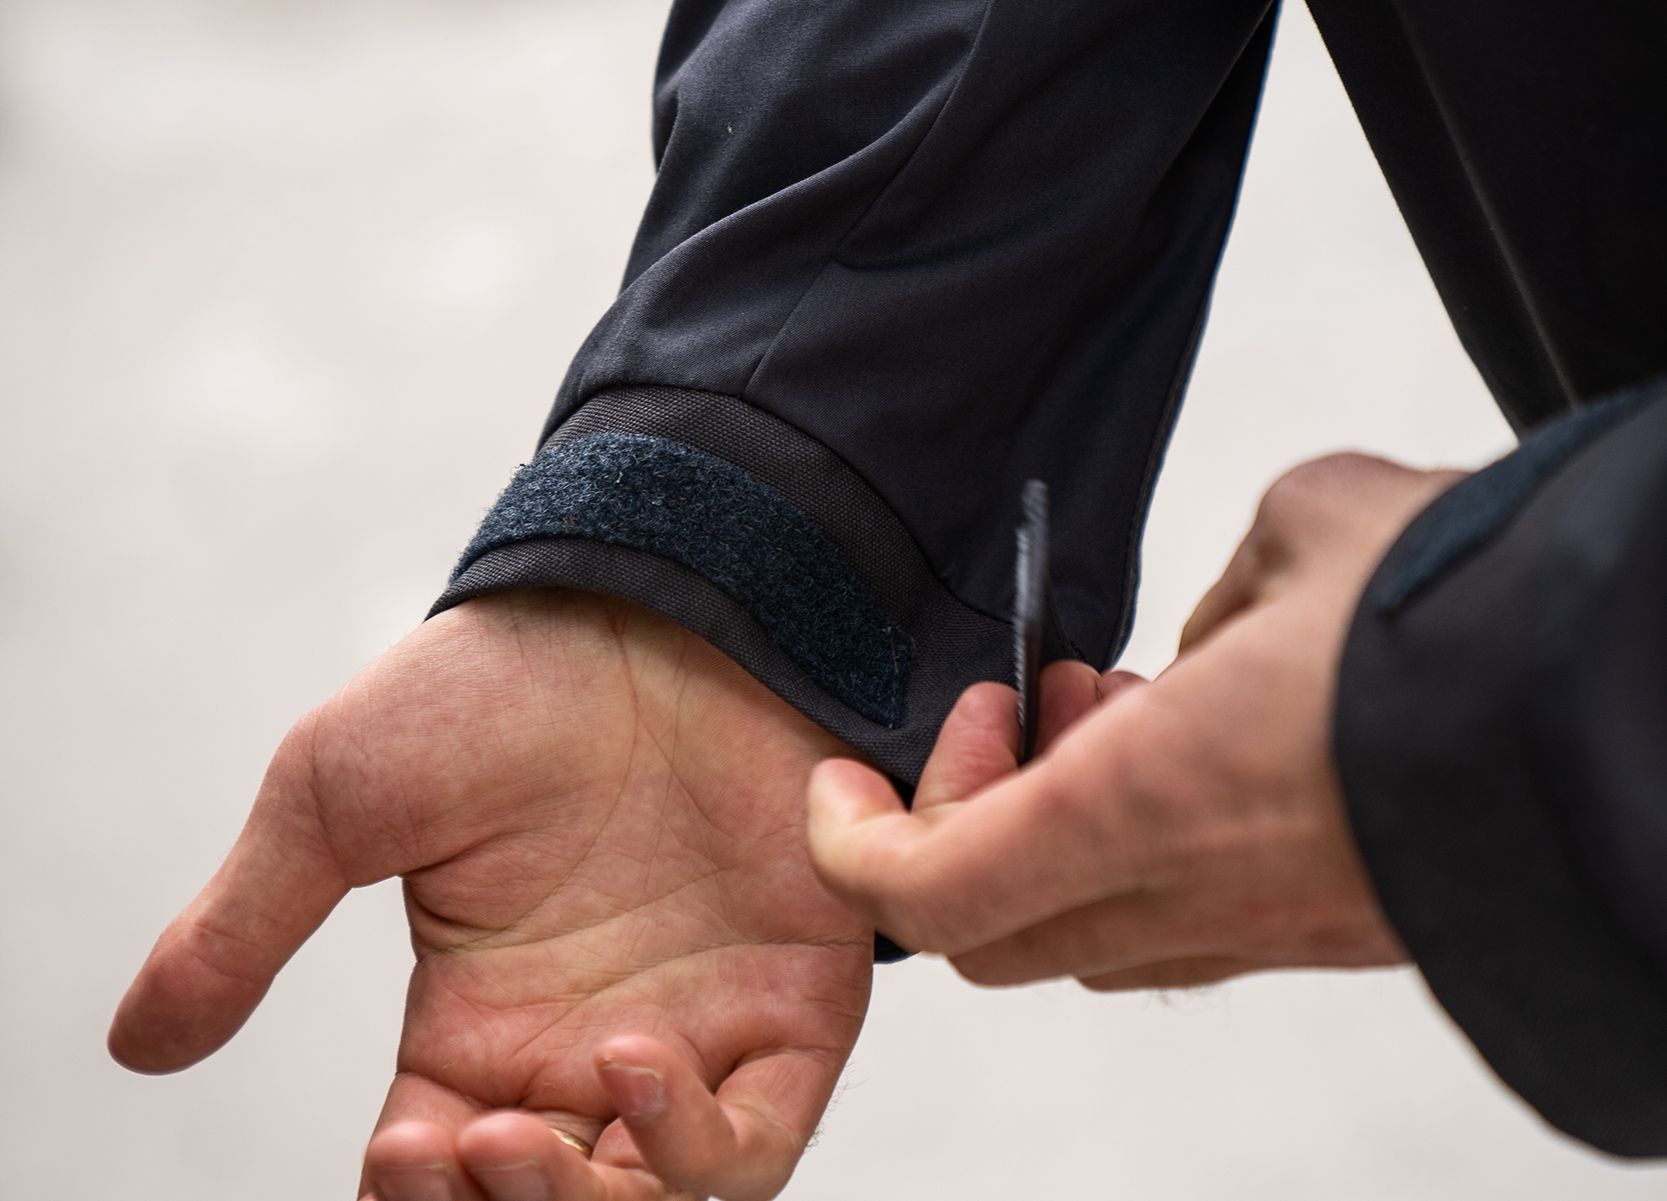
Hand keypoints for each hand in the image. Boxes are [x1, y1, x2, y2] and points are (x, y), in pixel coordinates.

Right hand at [110, 590, 871, 1200]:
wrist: (647, 602)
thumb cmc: (495, 685)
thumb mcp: (340, 798)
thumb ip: (246, 926)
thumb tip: (133, 1046)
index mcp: (479, 1023)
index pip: (436, 1173)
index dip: (414, 1198)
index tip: (398, 1152)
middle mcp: (585, 1046)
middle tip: (460, 1149)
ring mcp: (693, 1028)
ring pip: (653, 1199)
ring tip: (522, 1129)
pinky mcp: (791, 998)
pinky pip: (760, 1132)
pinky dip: (702, 1144)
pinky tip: (634, 1064)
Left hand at [806, 453, 1461, 990]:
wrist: (1639, 708)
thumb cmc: (1465, 601)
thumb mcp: (1302, 533)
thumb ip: (1221, 596)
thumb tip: (1214, 653)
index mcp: (1143, 806)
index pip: (929, 892)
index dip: (854, 842)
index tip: (843, 770)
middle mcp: (1194, 898)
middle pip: (990, 932)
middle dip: (963, 820)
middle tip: (1015, 706)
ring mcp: (1269, 932)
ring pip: (1085, 928)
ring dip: (1054, 828)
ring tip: (1113, 703)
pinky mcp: (1334, 931)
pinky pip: (1185, 917)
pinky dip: (1141, 845)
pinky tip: (1202, 738)